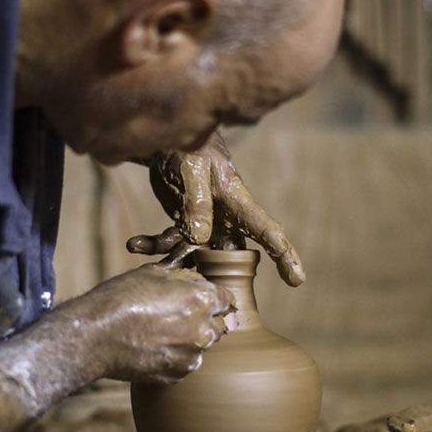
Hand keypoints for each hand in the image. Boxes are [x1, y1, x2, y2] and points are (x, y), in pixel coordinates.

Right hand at [62, 264, 236, 383]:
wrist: (94, 337)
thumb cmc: (120, 299)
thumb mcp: (153, 273)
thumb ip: (183, 278)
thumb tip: (196, 282)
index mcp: (201, 299)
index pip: (227, 299)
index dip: (215, 297)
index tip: (205, 300)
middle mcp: (203, 330)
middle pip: (219, 325)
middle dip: (206, 320)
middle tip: (180, 316)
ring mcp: (192, 356)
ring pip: (202, 346)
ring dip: (191, 340)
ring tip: (161, 333)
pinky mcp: (177, 374)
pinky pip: (186, 363)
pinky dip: (176, 357)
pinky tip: (154, 348)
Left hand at [126, 133, 304, 285]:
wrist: (170, 139)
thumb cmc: (188, 146)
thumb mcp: (191, 169)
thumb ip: (196, 203)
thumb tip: (200, 238)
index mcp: (236, 201)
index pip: (267, 230)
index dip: (284, 255)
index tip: (297, 279)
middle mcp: (225, 218)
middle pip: (235, 255)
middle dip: (223, 278)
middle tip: (202, 291)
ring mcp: (205, 224)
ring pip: (198, 256)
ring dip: (175, 260)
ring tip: (145, 251)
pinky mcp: (183, 224)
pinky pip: (172, 244)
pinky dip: (153, 246)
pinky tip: (134, 243)